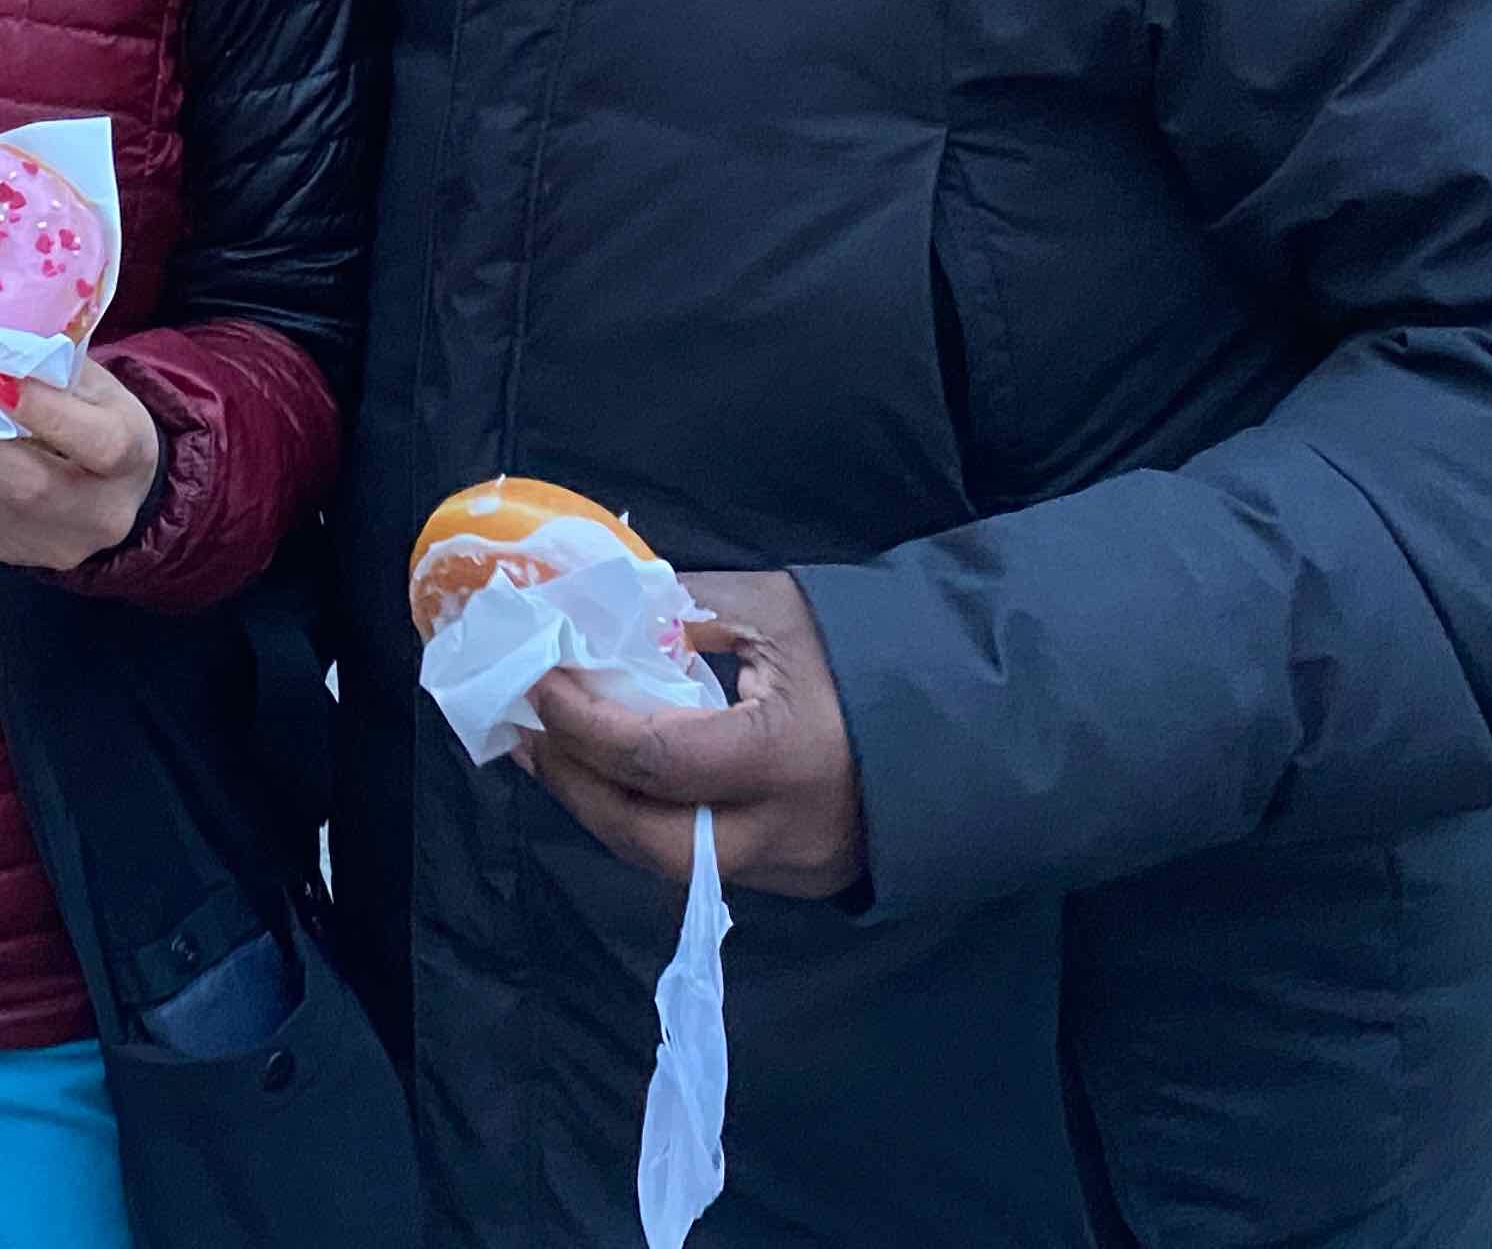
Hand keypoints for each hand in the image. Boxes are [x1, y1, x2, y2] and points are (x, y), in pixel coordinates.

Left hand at [0, 356, 162, 571]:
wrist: (116, 498)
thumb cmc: (102, 421)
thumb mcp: (98, 388)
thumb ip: (50, 364)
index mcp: (129, 459)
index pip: (95, 442)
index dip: (45, 412)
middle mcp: (94, 512)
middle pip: (24, 482)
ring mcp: (45, 540)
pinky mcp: (5, 546)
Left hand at [516, 568, 867, 899]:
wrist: (961, 713)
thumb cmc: (864, 648)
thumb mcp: (771, 610)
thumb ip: (682, 612)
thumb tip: (593, 616)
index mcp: (784, 755)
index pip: (653, 757)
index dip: (582, 722)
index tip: (538, 682)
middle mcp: (784, 831)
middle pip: (649, 838)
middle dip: (576, 787)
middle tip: (530, 734)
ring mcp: (792, 867)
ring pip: (669, 860)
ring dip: (603, 809)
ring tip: (556, 755)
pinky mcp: (794, 880)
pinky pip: (702, 860)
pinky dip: (649, 821)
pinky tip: (615, 780)